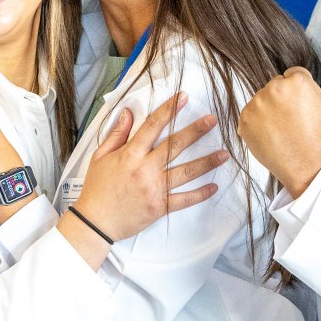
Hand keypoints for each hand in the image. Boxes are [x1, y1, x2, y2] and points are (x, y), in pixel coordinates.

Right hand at [73, 92, 225, 241]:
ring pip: (185, 172)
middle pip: (174, 146)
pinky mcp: (160, 207)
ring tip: (224, 154)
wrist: (95, 222)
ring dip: (206, 162)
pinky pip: (184, 199)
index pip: (152, 126)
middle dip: (195, 131)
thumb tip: (128, 112)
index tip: (183, 98)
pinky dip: (200, 194)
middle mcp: (145, 170)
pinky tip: (214, 186)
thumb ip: (117, 134)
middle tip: (212, 120)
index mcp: (130, 155)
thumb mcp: (100, 157)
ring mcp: (155, 189)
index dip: (169, 110)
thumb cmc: (97, 188)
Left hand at [238, 66, 320, 197]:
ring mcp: (257, 104)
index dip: (295, 91)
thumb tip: (293, 77)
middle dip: (279, 99)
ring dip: (267, 110)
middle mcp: (274, 88)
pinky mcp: (245, 119)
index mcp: (296, 82)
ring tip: (280, 129)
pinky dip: (256, 123)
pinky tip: (269, 134)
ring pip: (260, 100)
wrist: (305, 164)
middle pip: (274, 86)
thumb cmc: (316, 136)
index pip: (290, 75)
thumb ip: (309, 86)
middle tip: (289, 119)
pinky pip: (249, 115)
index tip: (296, 103)